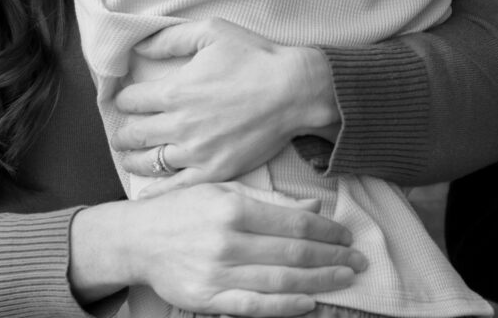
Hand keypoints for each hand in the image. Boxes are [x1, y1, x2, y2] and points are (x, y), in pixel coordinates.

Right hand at [70, 182, 366, 315]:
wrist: (138, 238)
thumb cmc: (184, 209)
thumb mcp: (222, 190)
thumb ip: (266, 199)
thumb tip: (311, 203)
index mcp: (232, 207)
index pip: (292, 221)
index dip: (325, 229)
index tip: (346, 233)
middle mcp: (227, 241)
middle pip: (293, 252)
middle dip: (331, 257)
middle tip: (359, 259)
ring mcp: (218, 273)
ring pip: (281, 281)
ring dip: (320, 281)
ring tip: (345, 279)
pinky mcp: (208, 300)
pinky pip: (256, 307)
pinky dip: (287, 307)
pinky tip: (311, 303)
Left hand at [112, 19, 340, 191]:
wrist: (294, 91)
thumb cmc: (255, 57)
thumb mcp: (211, 31)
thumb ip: (170, 38)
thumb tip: (138, 46)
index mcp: (176, 90)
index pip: (131, 101)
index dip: (124, 99)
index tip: (125, 101)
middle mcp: (180, 124)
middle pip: (135, 134)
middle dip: (123, 133)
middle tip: (120, 134)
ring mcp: (198, 152)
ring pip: (150, 162)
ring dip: (133, 160)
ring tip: (129, 158)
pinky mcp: (216, 171)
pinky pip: (177, 189)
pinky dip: (158, 193)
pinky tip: (147, 194)